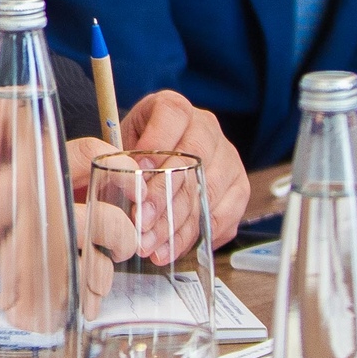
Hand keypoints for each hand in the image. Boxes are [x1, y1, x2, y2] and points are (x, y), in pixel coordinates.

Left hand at [114, 89, 250, 246]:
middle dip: (164, 196)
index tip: (136, 171)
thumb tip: (118, 180)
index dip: (155, 142)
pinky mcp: (239, 188)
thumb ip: (118, 157)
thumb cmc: (135, 152)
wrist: (158, 162)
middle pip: (193, 161)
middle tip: (141, 221)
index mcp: (175, 107)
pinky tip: (169, 250)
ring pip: (207, 193)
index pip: (173, 115)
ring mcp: (228, 158)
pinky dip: (194, 237)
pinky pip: (223, 217)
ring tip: (150, 244)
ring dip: (177, 224)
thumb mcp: (120, 144)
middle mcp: (207, 127)